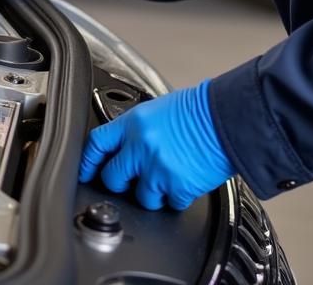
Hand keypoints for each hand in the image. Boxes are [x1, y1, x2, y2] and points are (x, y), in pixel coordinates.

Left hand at [79, 81, 234, 209]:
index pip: (97, 143)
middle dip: (120, 182)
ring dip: (153, 193)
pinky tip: (184, 179)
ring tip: (166, 176)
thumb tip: (124, 148)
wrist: (226, 117)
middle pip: (112, 177)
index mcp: (133, 123)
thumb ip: (137, 130)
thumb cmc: (198, 111)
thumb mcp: (158, 109)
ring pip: (141, 198)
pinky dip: (177, 197)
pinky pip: (169, 204)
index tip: (86, 170)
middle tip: (133, 178)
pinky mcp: (177, 187)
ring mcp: (158, 169)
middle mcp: (141, 146)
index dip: (88, 161)